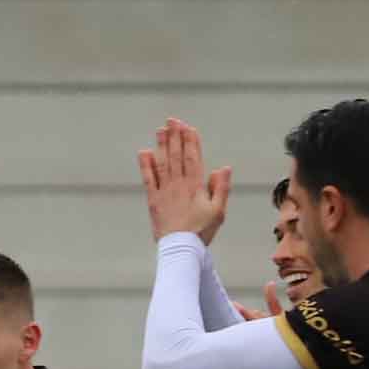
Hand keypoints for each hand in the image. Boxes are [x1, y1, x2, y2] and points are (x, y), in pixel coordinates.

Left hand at [137, 116, 229, 243]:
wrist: (180, 248)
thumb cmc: (201, 231)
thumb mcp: (219, 211)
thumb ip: (221, 188)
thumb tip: (224, 168)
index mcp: (195, 186)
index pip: (193, 158)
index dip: (191, 141)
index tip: (189, 127)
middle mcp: (179, 185)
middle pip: (177, 156)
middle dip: (175, 136)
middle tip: (172, 120)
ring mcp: (164, 191)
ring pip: (163, 163)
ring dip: (162, 145)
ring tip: (160, 130)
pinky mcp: (153, 199)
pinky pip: (148, 178)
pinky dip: (146, 165)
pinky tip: (144, 152)